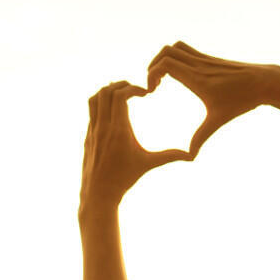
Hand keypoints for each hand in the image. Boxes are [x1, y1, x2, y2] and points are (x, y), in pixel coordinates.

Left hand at [79, 81, 189, 214]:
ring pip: (94, 99)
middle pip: (106, 92)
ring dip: (107, 91)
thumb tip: (191, 156)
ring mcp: (92, 131)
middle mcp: (103, 127)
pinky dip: (101, 103)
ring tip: (122, 94)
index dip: (133, 88)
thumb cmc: (124, 179)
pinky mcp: (88, 136)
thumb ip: (169, 156)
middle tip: (134, 89)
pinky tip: (113, 110)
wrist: (98, 194)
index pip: (120, 95)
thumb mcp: (148, 164)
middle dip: (121, 85)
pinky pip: (91, 111)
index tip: (145, 94)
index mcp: (119, 130)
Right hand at [146, 42, 279, 156]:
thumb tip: (190, 157)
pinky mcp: (211, 59)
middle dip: (153, 65)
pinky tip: (179, 76)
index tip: (152, 91)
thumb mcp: (219, 120)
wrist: (265, 82)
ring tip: (163, 78)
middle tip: (154, 85)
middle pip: (167, 51)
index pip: (166, 64)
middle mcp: (199, 65)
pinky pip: (187, 50)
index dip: (151, 74)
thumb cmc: (243, 101)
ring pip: (176, 46)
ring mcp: (205, 59)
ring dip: (164, 58)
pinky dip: (176, 58)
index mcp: (197, 78)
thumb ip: (201, 137)